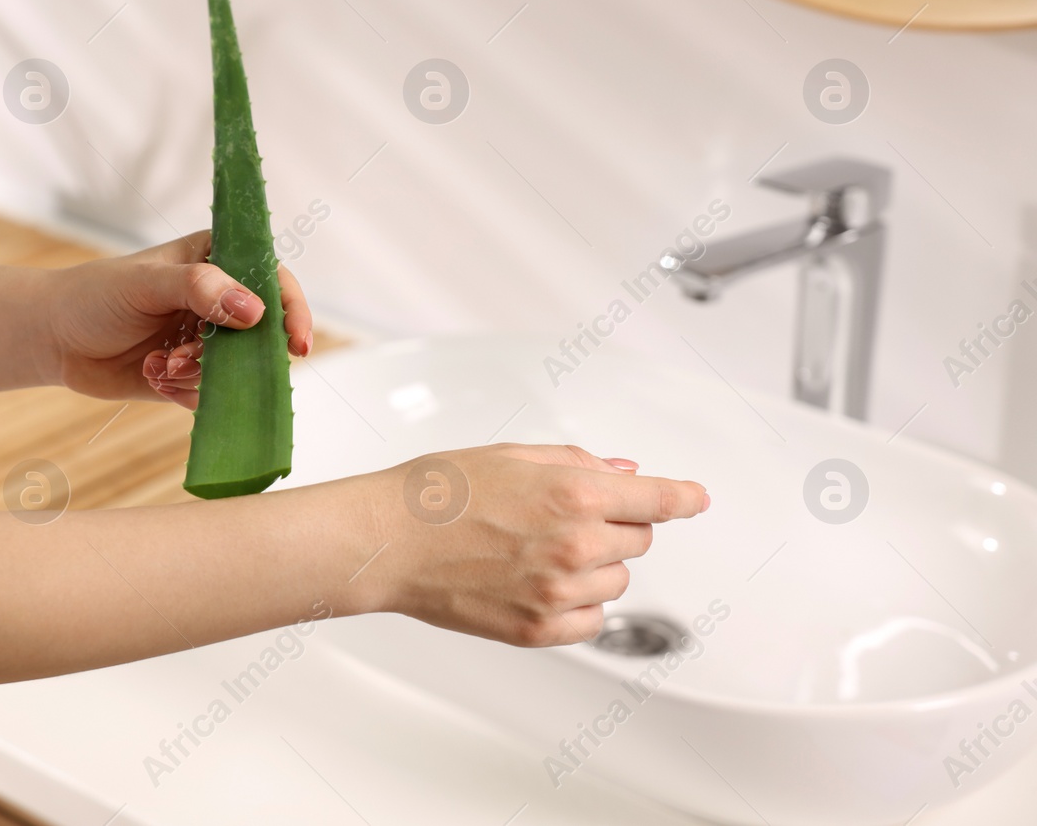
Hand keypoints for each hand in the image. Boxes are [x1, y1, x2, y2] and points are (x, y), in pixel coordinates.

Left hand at [45, 231, 312, 408]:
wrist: (54, 338)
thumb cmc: (96, 295)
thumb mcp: (147, 282)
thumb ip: (199, 289)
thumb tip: (254, 310)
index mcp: (217, 260)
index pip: (273, 281)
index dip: (291, 311)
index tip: (295, 344)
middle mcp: (219, 300)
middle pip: (261, 335)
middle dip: (228, 356)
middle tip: (183, 357)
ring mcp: (206, 340)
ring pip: (234, 370)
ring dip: (196, 373)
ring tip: (157, 364)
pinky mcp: (190, 375)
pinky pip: (209, 394)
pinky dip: (182, 390)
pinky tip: (152, 375)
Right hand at [367, 444, 708, 646]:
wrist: (387, 541)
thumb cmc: (437, 492)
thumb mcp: (512, 455)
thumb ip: (577, 463)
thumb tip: (623, 475)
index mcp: (574, 494)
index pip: (658, 500)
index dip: (684, 498)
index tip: (697, 499)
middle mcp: (576, 546)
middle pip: (638, 539)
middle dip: (613, 524)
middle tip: (559, 516)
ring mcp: (559, 593)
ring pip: (617, 581)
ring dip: (594, 565)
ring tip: (535, 550)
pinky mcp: (539, 629)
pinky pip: (593, 621)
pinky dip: (578, 605)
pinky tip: (537, 583)